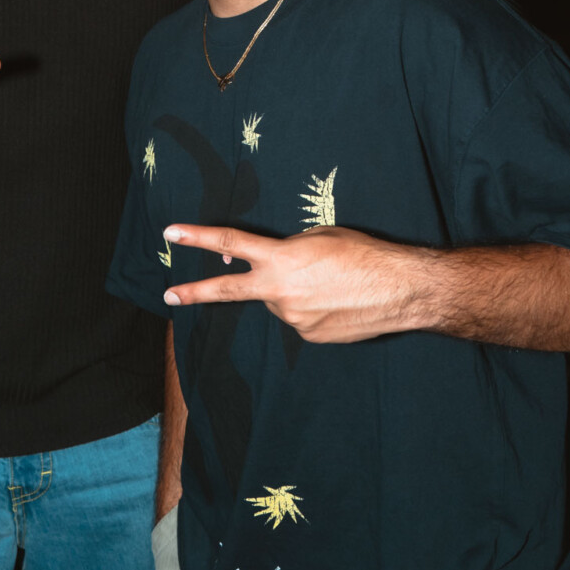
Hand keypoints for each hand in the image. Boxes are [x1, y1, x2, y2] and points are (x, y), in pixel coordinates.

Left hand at [161, 224, 427, 343]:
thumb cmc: (364, 253)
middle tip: (169, 294)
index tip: (171, 233)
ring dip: (293, 292)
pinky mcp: (309, 336)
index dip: (197, 237)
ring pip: (279, 301)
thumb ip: (285, 248)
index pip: (229, 243)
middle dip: (194, 292)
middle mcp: (280, 291)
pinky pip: (300, 318)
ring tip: (329, 284)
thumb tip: (262, 261)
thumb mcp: (320, 237)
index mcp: (281, 258)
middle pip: (227, 291)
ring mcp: (293, 318)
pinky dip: (312, 307)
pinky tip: (337, 301)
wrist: (400, 289)